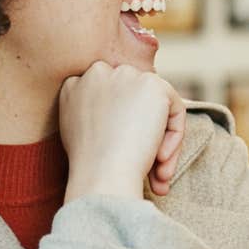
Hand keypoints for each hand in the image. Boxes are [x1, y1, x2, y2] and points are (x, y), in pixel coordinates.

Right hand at [58, 63, 184, 199]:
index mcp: (74, 85)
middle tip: (152, 172)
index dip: (122, 129)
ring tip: (159, 175)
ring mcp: (124, 75)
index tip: (125, 157)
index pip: (110, 99)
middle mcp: (97, 73)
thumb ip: (97, 116)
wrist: (101, 173)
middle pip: (134, 100)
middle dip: (144, 135)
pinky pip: (175, 109)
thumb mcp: (79, 134)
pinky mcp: (152, 83)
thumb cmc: (90, 167)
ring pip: (156, 107)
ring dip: (161, 142)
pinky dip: (174, 137)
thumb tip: (126, 119)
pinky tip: (161, 159)